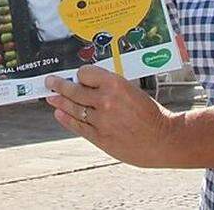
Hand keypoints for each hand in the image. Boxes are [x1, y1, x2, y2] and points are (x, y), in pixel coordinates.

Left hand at [44, 65, 179, 167]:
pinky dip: (66, 119)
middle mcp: (105, 100)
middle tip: (50, 82)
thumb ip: (109, 88)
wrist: (163, 139)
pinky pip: (77, 125)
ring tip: (51, 97)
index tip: (78, 75)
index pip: (85, 73)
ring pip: (72, 108)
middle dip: (58, 84)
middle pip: (73, 90)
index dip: (81, 74)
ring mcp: (101, 120)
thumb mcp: (131, 91)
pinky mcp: (100, 137)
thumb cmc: (150, 114)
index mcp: (115, 84)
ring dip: (59, 101)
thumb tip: (86, 84)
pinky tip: (59, 114)